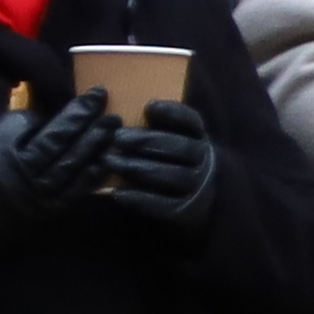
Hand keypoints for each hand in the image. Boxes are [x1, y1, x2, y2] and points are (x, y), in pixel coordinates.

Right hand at [0, 93, 117, 267]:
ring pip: (72, 162)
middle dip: (80, 115)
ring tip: (113, 122)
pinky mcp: (46, 212)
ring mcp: (36, 193)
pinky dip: (92, 176)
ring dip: (95, 141)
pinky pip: (75, 192)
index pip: (24, 123)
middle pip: (57, 139)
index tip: (42, 109)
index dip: (34, 115)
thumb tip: (27, 119)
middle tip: (100, 95)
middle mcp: (20, 171)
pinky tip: (107, 160)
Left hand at [88, 105, 223, 243]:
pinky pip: (164, 204)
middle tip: (117, 138)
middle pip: (180, 148)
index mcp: (199, 136)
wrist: (197, 196)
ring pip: (172, 175)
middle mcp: (203, 159)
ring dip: (139, 168)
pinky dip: (141, 199)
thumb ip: (152, 124)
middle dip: (147, 141)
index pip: (192, 122)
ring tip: (110, 162)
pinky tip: (118, 193)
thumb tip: (118, 103)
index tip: (149, 107)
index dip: (174, 113)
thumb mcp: (171, 137)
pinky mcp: (185, 210)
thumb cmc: (170, 159)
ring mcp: (196, 186)